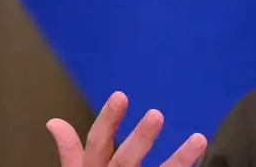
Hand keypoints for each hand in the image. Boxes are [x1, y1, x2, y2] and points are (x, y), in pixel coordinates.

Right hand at [46, 91, 207, 166]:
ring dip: (180, 158)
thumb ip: (71, 152)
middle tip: (156, 115)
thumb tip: (54, 122)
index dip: (108, 120)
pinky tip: (201, 155)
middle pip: (125, 159)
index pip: (97, 143)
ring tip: (199, 139)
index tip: (121, 95)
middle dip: (140, 139)